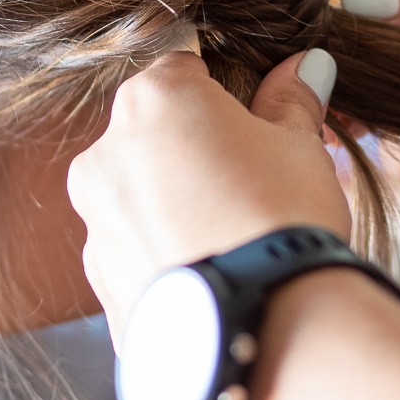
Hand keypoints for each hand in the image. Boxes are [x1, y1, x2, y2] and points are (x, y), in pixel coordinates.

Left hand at [69, 50, 351, 330]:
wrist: (263, 331)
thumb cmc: (283, 219)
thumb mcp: (300, 147)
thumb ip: (291, 101)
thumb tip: (303, 67)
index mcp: (151, 100)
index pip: (184, 73)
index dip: (226, 97)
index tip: (256, 127)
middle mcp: (105, 157)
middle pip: (153, 138)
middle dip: (194, 155)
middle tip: (251, 187)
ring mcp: (97, 227)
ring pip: (140, 202)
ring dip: (176, 211)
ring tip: (235, 242)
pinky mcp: (104, 290)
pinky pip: (139, 262)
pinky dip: (169, 265)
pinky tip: (216, 280)